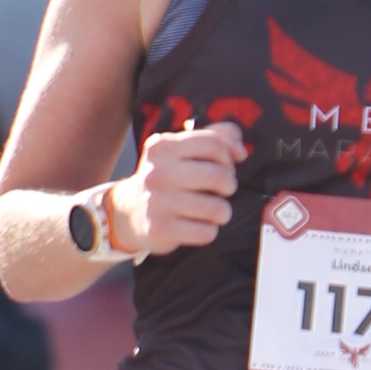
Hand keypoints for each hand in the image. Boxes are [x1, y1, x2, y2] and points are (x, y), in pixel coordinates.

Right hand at [114, 122, 245, 256]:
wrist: (129, 211)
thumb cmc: (168, 178)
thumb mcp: (184, 150)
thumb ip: (219, 137)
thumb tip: (241, 152)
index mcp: (163, 146)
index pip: (214, 143)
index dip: (227, 158)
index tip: (223, 168)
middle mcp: (157, 171)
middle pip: (218, 175)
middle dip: (229, 185)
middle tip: (222, 191)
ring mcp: (157, 201)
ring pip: (216, 208)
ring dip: (223, 212)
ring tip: (215, 211)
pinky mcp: (160, 229)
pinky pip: (205, 232)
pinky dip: (209, 231)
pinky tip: (199, 226)